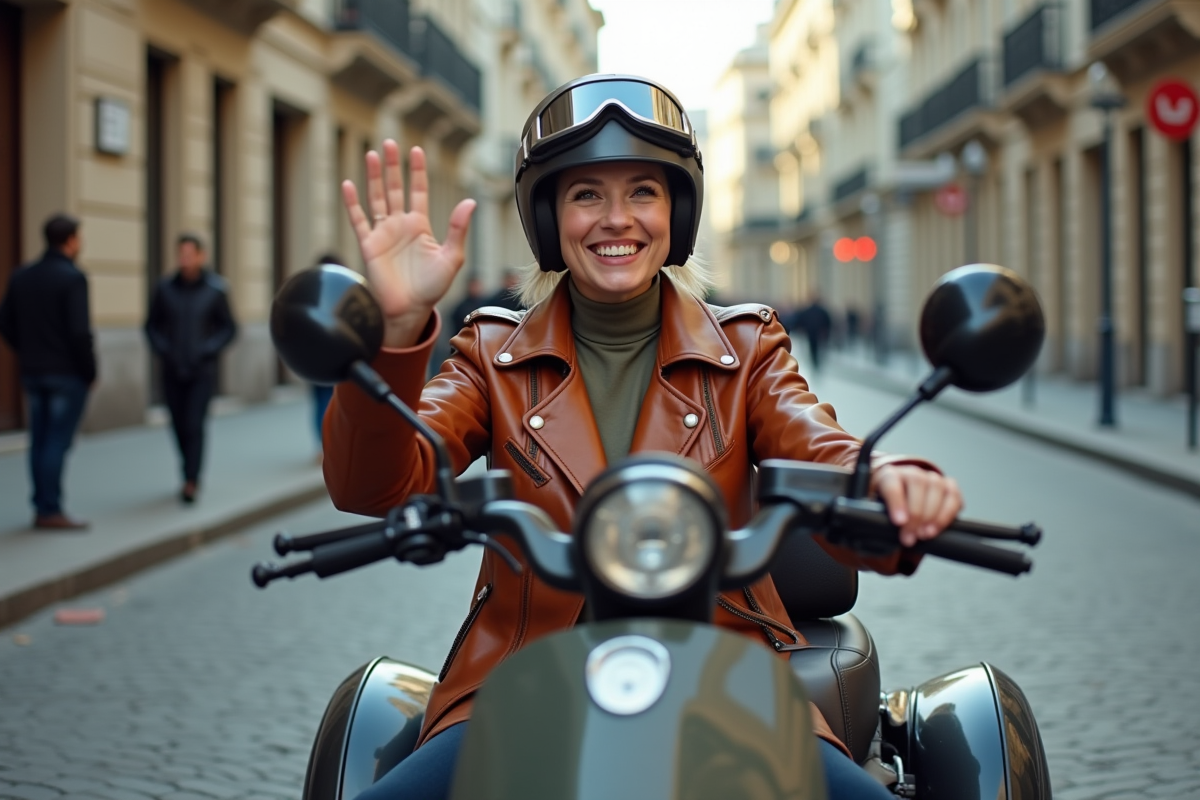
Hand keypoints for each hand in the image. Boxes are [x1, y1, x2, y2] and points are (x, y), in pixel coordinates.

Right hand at [342, 141, 476, 347]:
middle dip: (392, 166)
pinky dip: (352, 203)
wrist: (410, 309)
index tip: (416, 150)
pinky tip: (349, 185)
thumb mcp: (452, 257)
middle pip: (394, 188)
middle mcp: (400, 225)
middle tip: (389, 143)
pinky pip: (358, 220)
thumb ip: (457, 229)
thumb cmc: (432, 287)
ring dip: (373, 177)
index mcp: (420, 225)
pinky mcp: (369, 245)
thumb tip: (470, 202)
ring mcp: (383, 234)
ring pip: (376, 198)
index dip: (416, 171)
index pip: (417, 190)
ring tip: (371, 154)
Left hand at [870, 465, 962, 547]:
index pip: (892, 483)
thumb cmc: (886, 510)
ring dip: (933, 514)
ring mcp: (931, 478)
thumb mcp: (874, 513)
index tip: (899, 522)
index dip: (896, 502)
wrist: (900, 505)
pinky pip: (954, 496)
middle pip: (917, 484)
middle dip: (916, 514)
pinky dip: (948, 513)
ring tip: (925, 534)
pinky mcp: (949, 486)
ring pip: (937, 488)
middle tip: (910, 536)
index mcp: (888, 476)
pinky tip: (938, 528)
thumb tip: (874, 538)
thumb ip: (875, 520)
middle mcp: (911, 473)